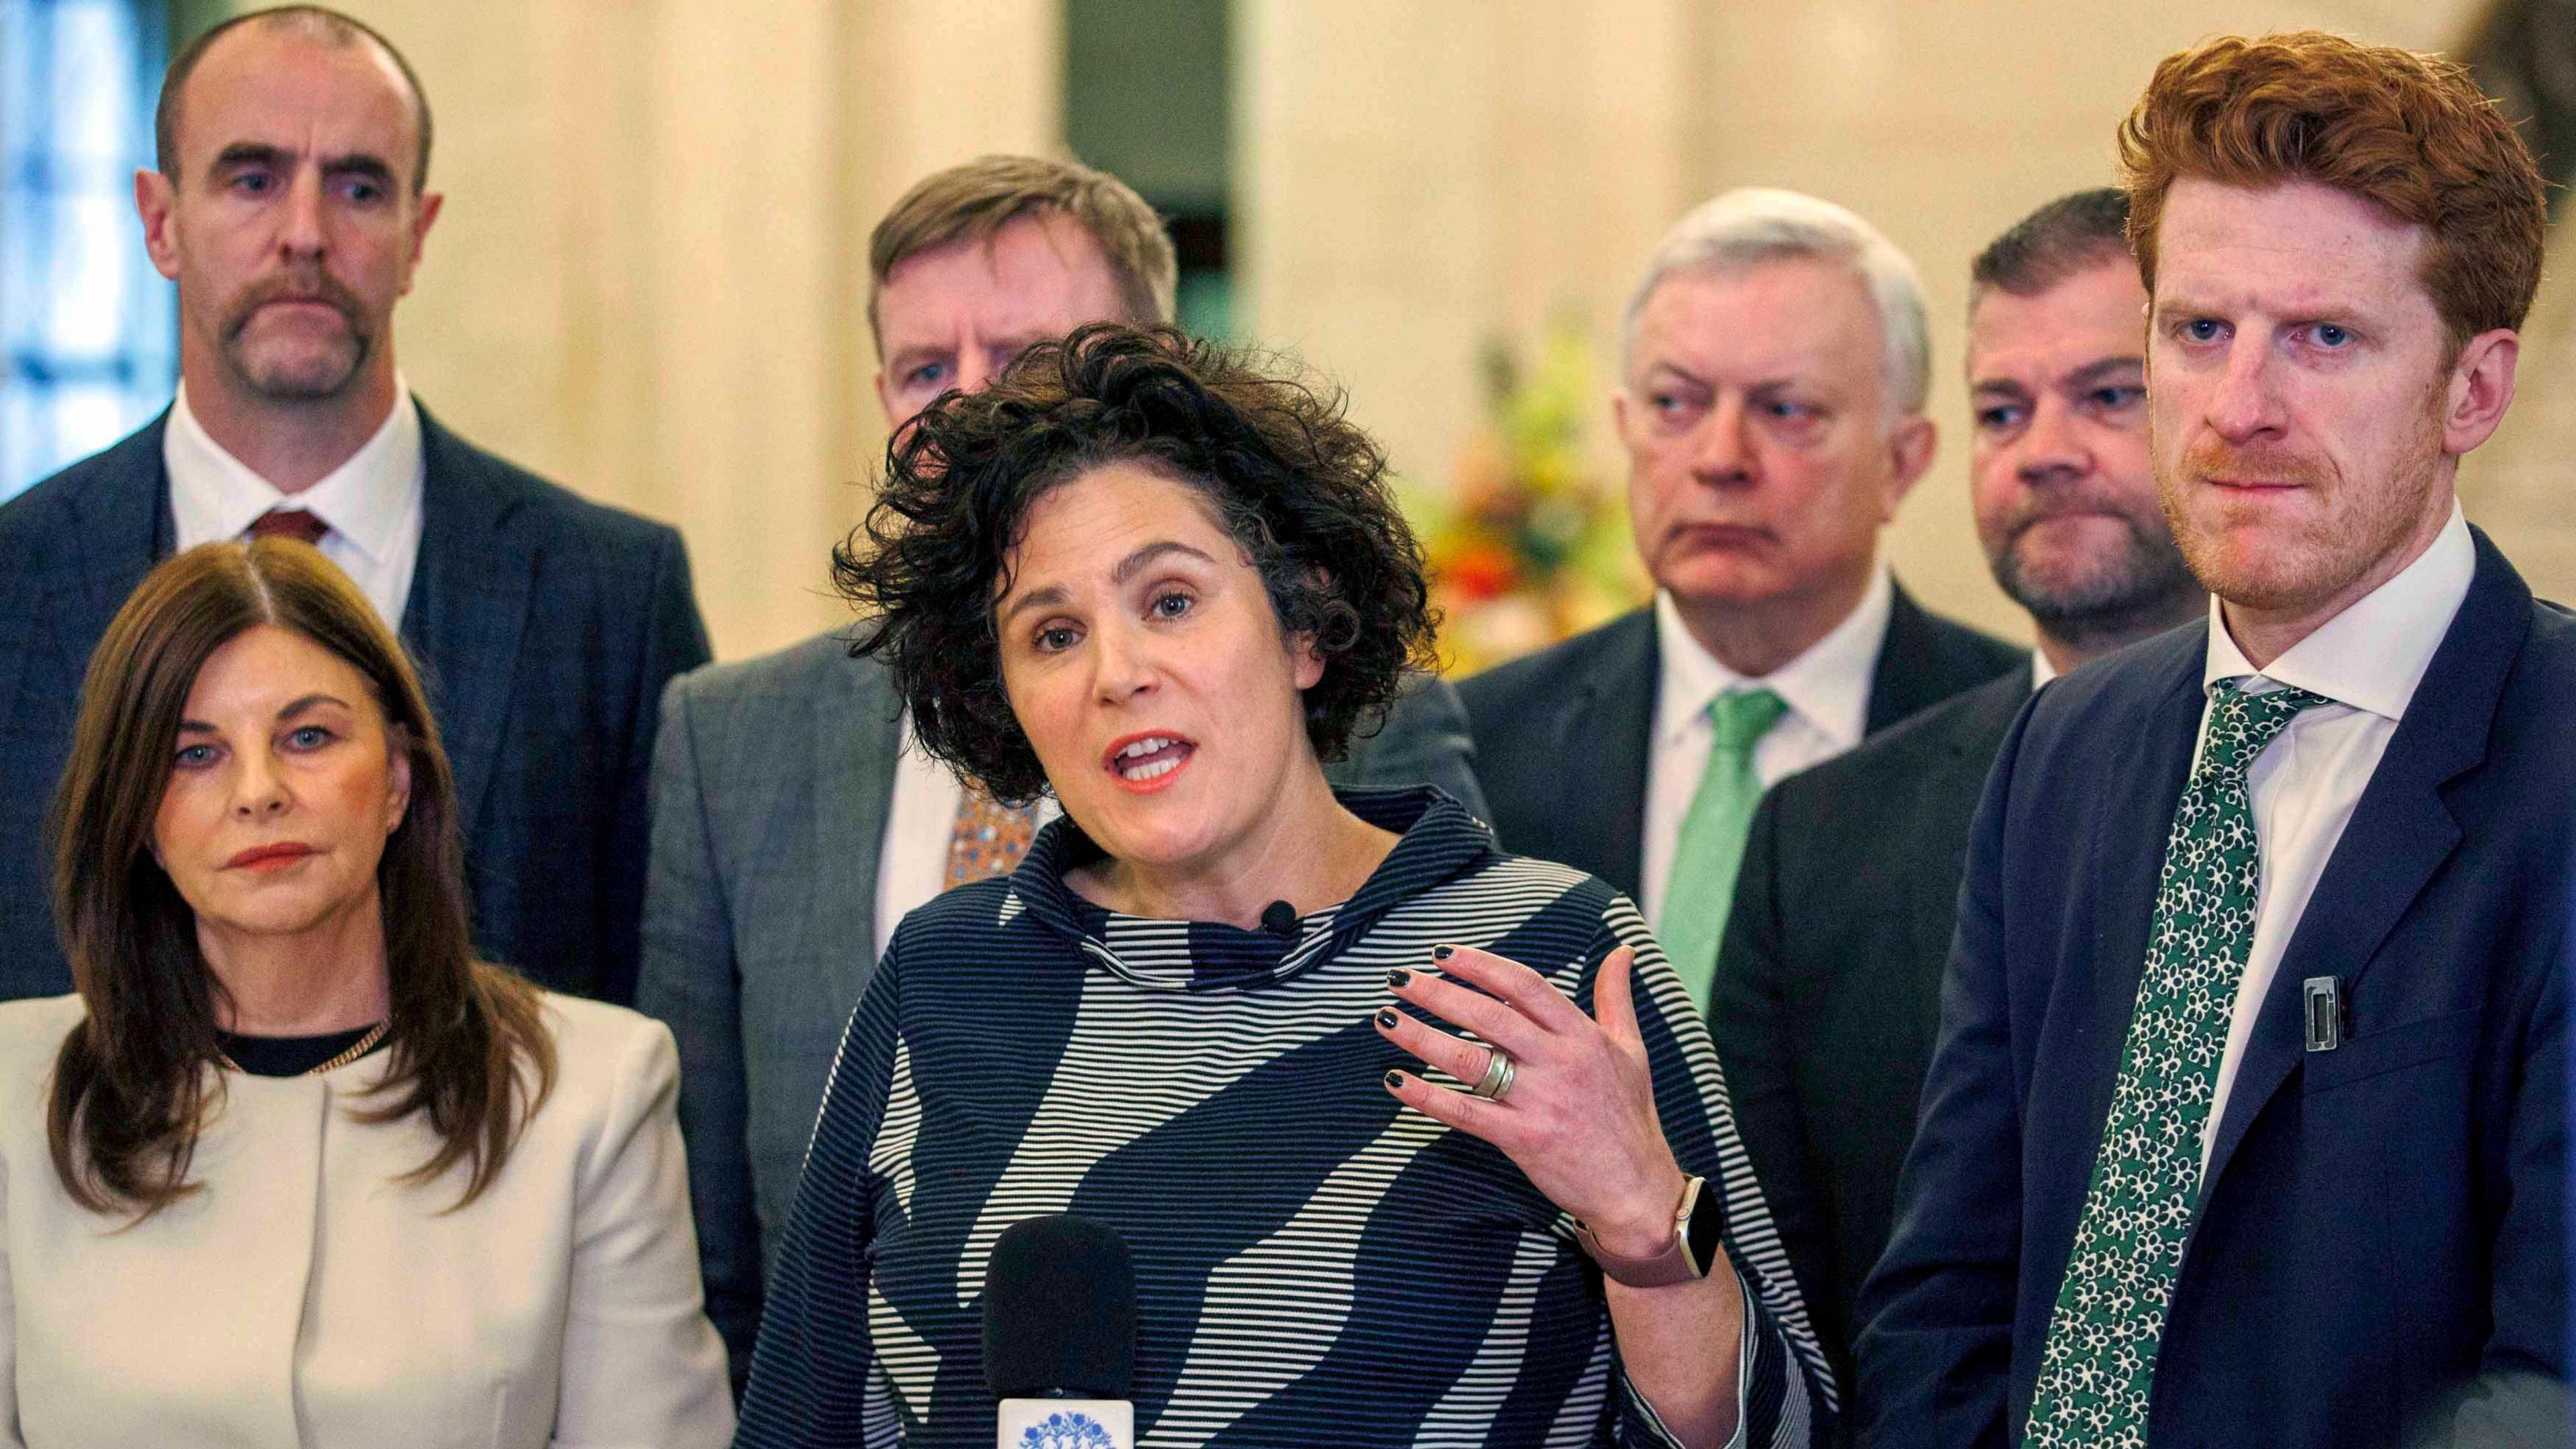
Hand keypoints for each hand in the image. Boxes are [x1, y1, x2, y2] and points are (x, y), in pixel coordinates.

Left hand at [1377, 943, 1689, 1260]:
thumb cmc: (1630, 1117)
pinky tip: (1396, 1080)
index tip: (1442, 953)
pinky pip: (1464, 1113)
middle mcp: (1560, 1062)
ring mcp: (1540, 1102)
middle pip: (1488, 1016)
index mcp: (1582, 1036)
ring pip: (1469, 1060)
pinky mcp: (1523, 1140)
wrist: (1637, 1190)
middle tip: (1398, 978)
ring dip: (1421, 1037)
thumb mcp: (1631, 1050)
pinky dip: (1426, 1097)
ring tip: (1385, 1019)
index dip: (1480, 965)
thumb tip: (1621, 950)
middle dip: (1437, 993)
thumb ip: (1616, 997)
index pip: (1524, 986)